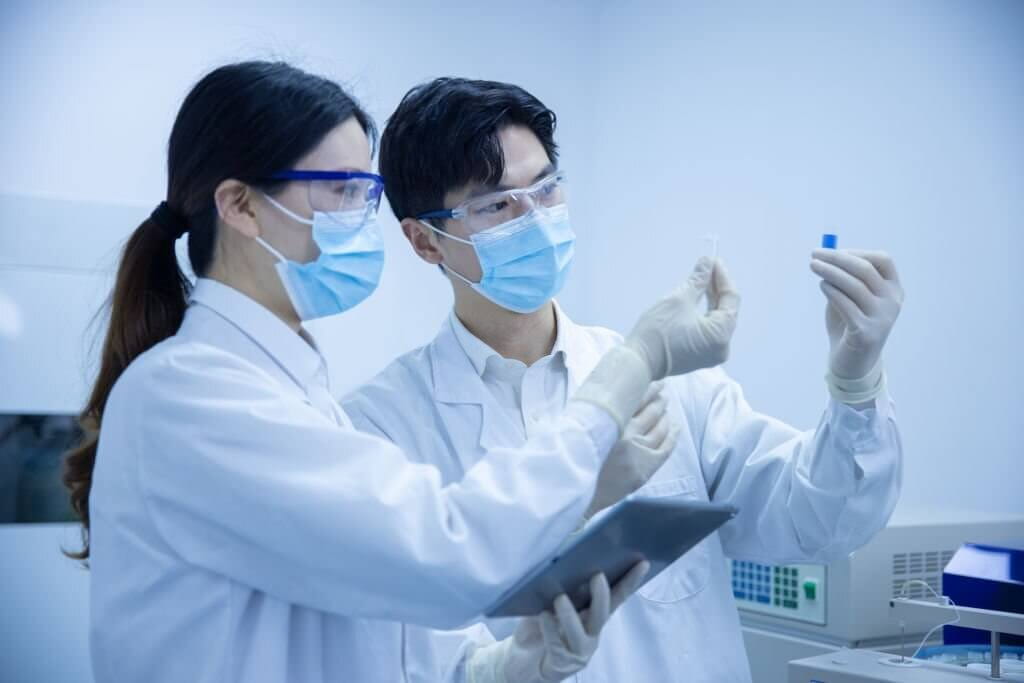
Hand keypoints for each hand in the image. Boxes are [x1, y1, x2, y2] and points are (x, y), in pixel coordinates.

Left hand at [471, 561, 649, 682]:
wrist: (518, 659)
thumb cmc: (538, 625)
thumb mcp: (549, 599)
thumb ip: (561, 581)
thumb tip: (567, 546)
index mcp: (592, 614)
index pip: (616, 596)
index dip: (630, 581)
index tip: (642, 563)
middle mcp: (591, 632)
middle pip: (602, 614)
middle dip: (602, 595)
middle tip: (597, 576)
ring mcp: (578, 650)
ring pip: (581, 633)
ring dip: (571, 615)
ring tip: (560, 598)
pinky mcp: (561, 663)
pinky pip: (557, 645)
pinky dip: (551, 629)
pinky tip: (543, 615)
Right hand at [584, 383, 678, 518]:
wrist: (575, 490)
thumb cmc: (574, 457)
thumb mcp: (579, 427)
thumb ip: (596, 413)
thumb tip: (610, 397)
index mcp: (611, 420)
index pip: (637, 399)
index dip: (649, 389)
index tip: (655, 382)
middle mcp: (627, 433)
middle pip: (651, 412)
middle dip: (659, 401)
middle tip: (663, 393)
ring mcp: (638, 451)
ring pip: (659, 428)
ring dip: (665, 416)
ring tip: (666, 408)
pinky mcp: (645, 468)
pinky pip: (665, 448)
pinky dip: (672, 436)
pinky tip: (675, 427)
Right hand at [626, 258, 739, 380]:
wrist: (639, 361)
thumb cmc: (659, 331)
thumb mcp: (680, 299)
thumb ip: (698, 280)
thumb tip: (707, 263)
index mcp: (721, 334)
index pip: (731, 299)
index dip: (722, 278)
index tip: (713, 261)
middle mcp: (722, 347)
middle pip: (725, 311)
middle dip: (716, 288)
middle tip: (707, 268)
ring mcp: (711, 355)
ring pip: (716, 321)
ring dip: (710, 300)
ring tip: (701, 281)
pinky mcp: (699, 357)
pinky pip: (707, 331)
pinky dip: (703, 314)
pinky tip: (696, 300)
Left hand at [810, 249, 902, 380]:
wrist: (853, 361)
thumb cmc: (850, 322)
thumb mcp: (850, 296)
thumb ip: (844, 277)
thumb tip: (828, 252)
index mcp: (894, 289)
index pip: (882, 260)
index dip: (857, 252)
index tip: (833, 251)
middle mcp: (892, 302)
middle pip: (865, 270)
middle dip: (838, 259)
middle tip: (814, 254)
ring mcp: (882, 318)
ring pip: (854, 286)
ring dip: (831, 272)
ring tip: (814, 266)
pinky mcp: (866, 332)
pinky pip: (846, 305)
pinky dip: (832, 291)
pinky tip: (822, 285)